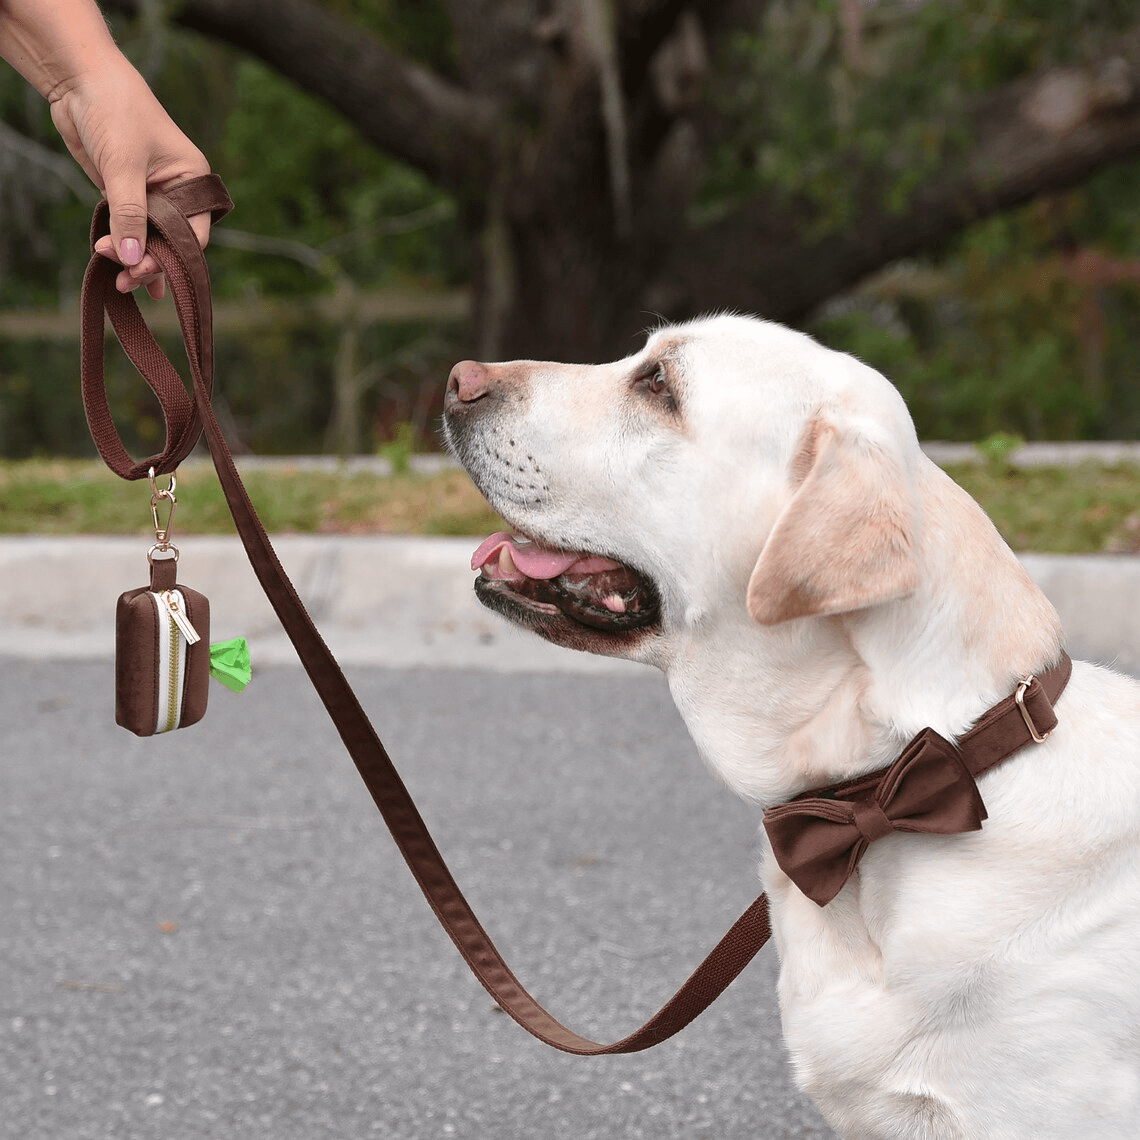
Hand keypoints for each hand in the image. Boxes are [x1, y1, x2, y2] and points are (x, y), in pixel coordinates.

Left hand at [50, 61, 211, 299]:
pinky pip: (129, 228)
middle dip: (149, 261)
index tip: (143, 269)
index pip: (192, 232)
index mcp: (191, 180)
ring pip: (148, 237)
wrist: (78, 79)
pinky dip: (124, 247)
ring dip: (135, 259)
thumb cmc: (114, 111)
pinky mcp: (125, 192)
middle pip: (170, 239)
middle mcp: (177, 190)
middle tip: (126, 279)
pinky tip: (120, 270)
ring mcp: (151, 192)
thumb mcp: (123, 167)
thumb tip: (131, 259)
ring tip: (119, 281)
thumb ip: (129, 215)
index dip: (171, 256)